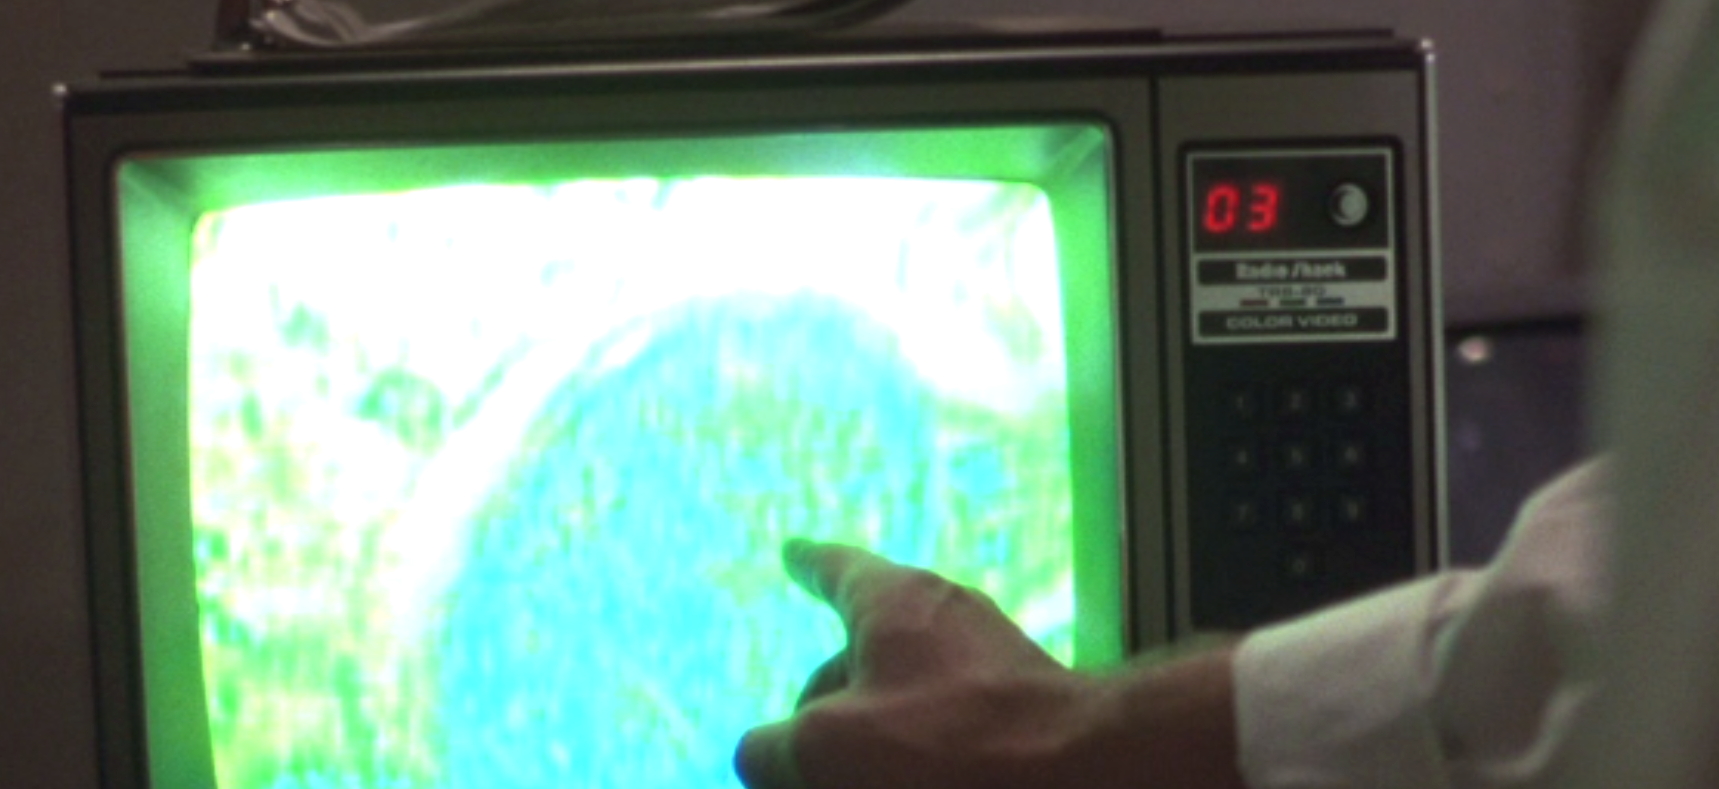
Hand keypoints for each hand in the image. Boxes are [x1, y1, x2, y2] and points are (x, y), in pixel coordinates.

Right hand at [733, 539, 1098, 788]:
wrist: (1085, 774)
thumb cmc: (950, 747)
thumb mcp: (825, 749)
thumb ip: (773, 748)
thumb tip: (767, 755)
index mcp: (896, 601)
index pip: (837, 571)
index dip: (807, 567)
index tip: (794, 551)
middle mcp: (948, 619)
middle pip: (862, 657)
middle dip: (825, 707)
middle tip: (799, 764)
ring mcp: (993, 666)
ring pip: (907, 704)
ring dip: (870, 744)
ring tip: (850, 778)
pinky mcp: (1024, 715)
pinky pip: (950, 732)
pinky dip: (917, 759)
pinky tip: (909, 779)